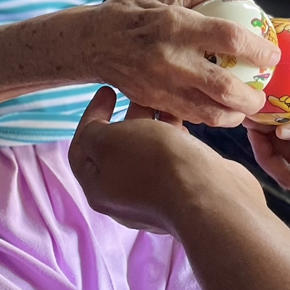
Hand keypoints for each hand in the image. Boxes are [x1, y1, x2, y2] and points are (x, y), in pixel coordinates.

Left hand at [69, 88, 269, 231]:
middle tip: (137, 93)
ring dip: (151, 126)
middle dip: (124, 118)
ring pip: (146, 153)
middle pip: (116, 150)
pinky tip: (182, 123)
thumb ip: (93, 133)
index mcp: (97, 189)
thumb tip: (97, 134)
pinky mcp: (183, 193)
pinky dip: (172, 139)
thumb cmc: (152, 164)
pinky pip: (171, 160)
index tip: (108, 90)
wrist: (208, 194)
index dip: (90, 115)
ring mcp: (155, 198)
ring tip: (163, 102)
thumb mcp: (109, 140)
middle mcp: (123, 198)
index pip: (82, 148)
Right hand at [75, 0, 279, 125]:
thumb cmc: (131, 14)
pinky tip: (220, 112)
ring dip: (233, 115)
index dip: (258, 49)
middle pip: (223, 87)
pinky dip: (210, 118)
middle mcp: (170, 58)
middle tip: (263, 94)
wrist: (89, 43)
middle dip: (252, 97)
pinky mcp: (153, 102)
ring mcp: (161, 85)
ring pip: (208, 112)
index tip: (272, 55)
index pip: (228, 38)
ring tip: (244, 109)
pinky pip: (190, 118)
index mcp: (176, 25)